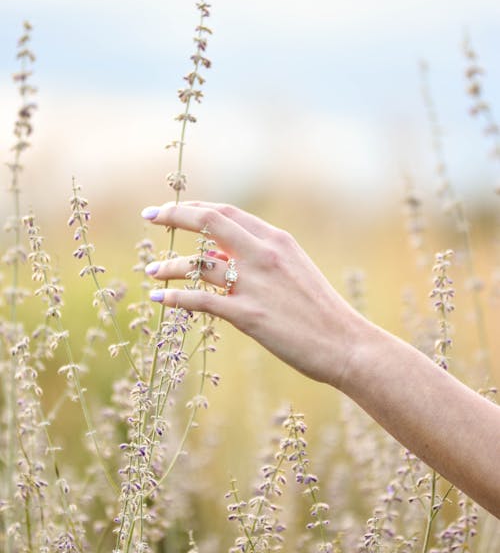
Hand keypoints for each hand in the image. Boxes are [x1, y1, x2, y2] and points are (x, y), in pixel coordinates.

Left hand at [141, 201, 363, 384]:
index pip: (227, 212)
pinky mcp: (249, 315)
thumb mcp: (293, 272)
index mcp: (277, 240)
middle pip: (208, 222)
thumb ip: (258, 259)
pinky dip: (175, 298)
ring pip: (198, 263)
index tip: (172, 209)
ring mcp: (255, 284)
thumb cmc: (319, 311)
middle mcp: (264, 254)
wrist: (345, 344)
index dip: (194, 207)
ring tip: (152, 271)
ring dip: (168, 265)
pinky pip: (200, 300)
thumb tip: (216, 256)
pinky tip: (160, 300)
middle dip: (174, 215)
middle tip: (150, 217)